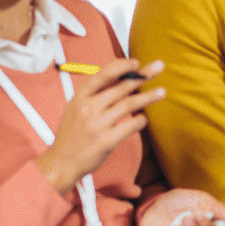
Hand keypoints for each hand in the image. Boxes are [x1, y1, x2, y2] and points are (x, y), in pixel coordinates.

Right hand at [36, 57, 166, 194]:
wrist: (62, 162)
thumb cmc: (72, 134)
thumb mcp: (76, 108)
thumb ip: (95, 94)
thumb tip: (121, 78)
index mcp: (80, 97)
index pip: (103, 74)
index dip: (122, 66)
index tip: (136, 62)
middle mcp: (88, 108)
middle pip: (122, 87)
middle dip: (143, 75)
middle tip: (159, 67)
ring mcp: (98, 125)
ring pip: (129, 104)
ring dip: (148, 97)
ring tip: (162, 91)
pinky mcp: (107, 141)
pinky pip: (130, 126)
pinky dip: (141, 120)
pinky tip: (144, 118)